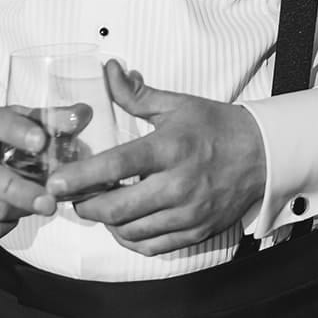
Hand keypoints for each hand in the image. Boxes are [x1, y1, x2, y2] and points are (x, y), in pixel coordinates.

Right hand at [0, 104, 56, 241]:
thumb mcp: (3, 121)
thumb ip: (44, 119)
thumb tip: (82, 115)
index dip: (16, 131)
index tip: (40, 141)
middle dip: (25, 192)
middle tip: (52, 201)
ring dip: (20, 209)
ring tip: (31, 201)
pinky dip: (4, 226)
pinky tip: (7, 213)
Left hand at [46, 61, 265, 256]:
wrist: (262, 155)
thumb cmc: (216, 127)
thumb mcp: (177, 105)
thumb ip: (136, 95)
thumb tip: (109, 70)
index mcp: (170, 148)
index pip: (116, 166)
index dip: (80, 177)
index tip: (55, 183)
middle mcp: (178, 185)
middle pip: (117, 209)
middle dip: (86, 206)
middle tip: (73, 197)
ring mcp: (188, 213)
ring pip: (131, 232)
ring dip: (107, 223)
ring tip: (99, 206)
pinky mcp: (196, 232)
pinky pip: (152, 247)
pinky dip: (131, 239)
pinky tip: (124, 224)